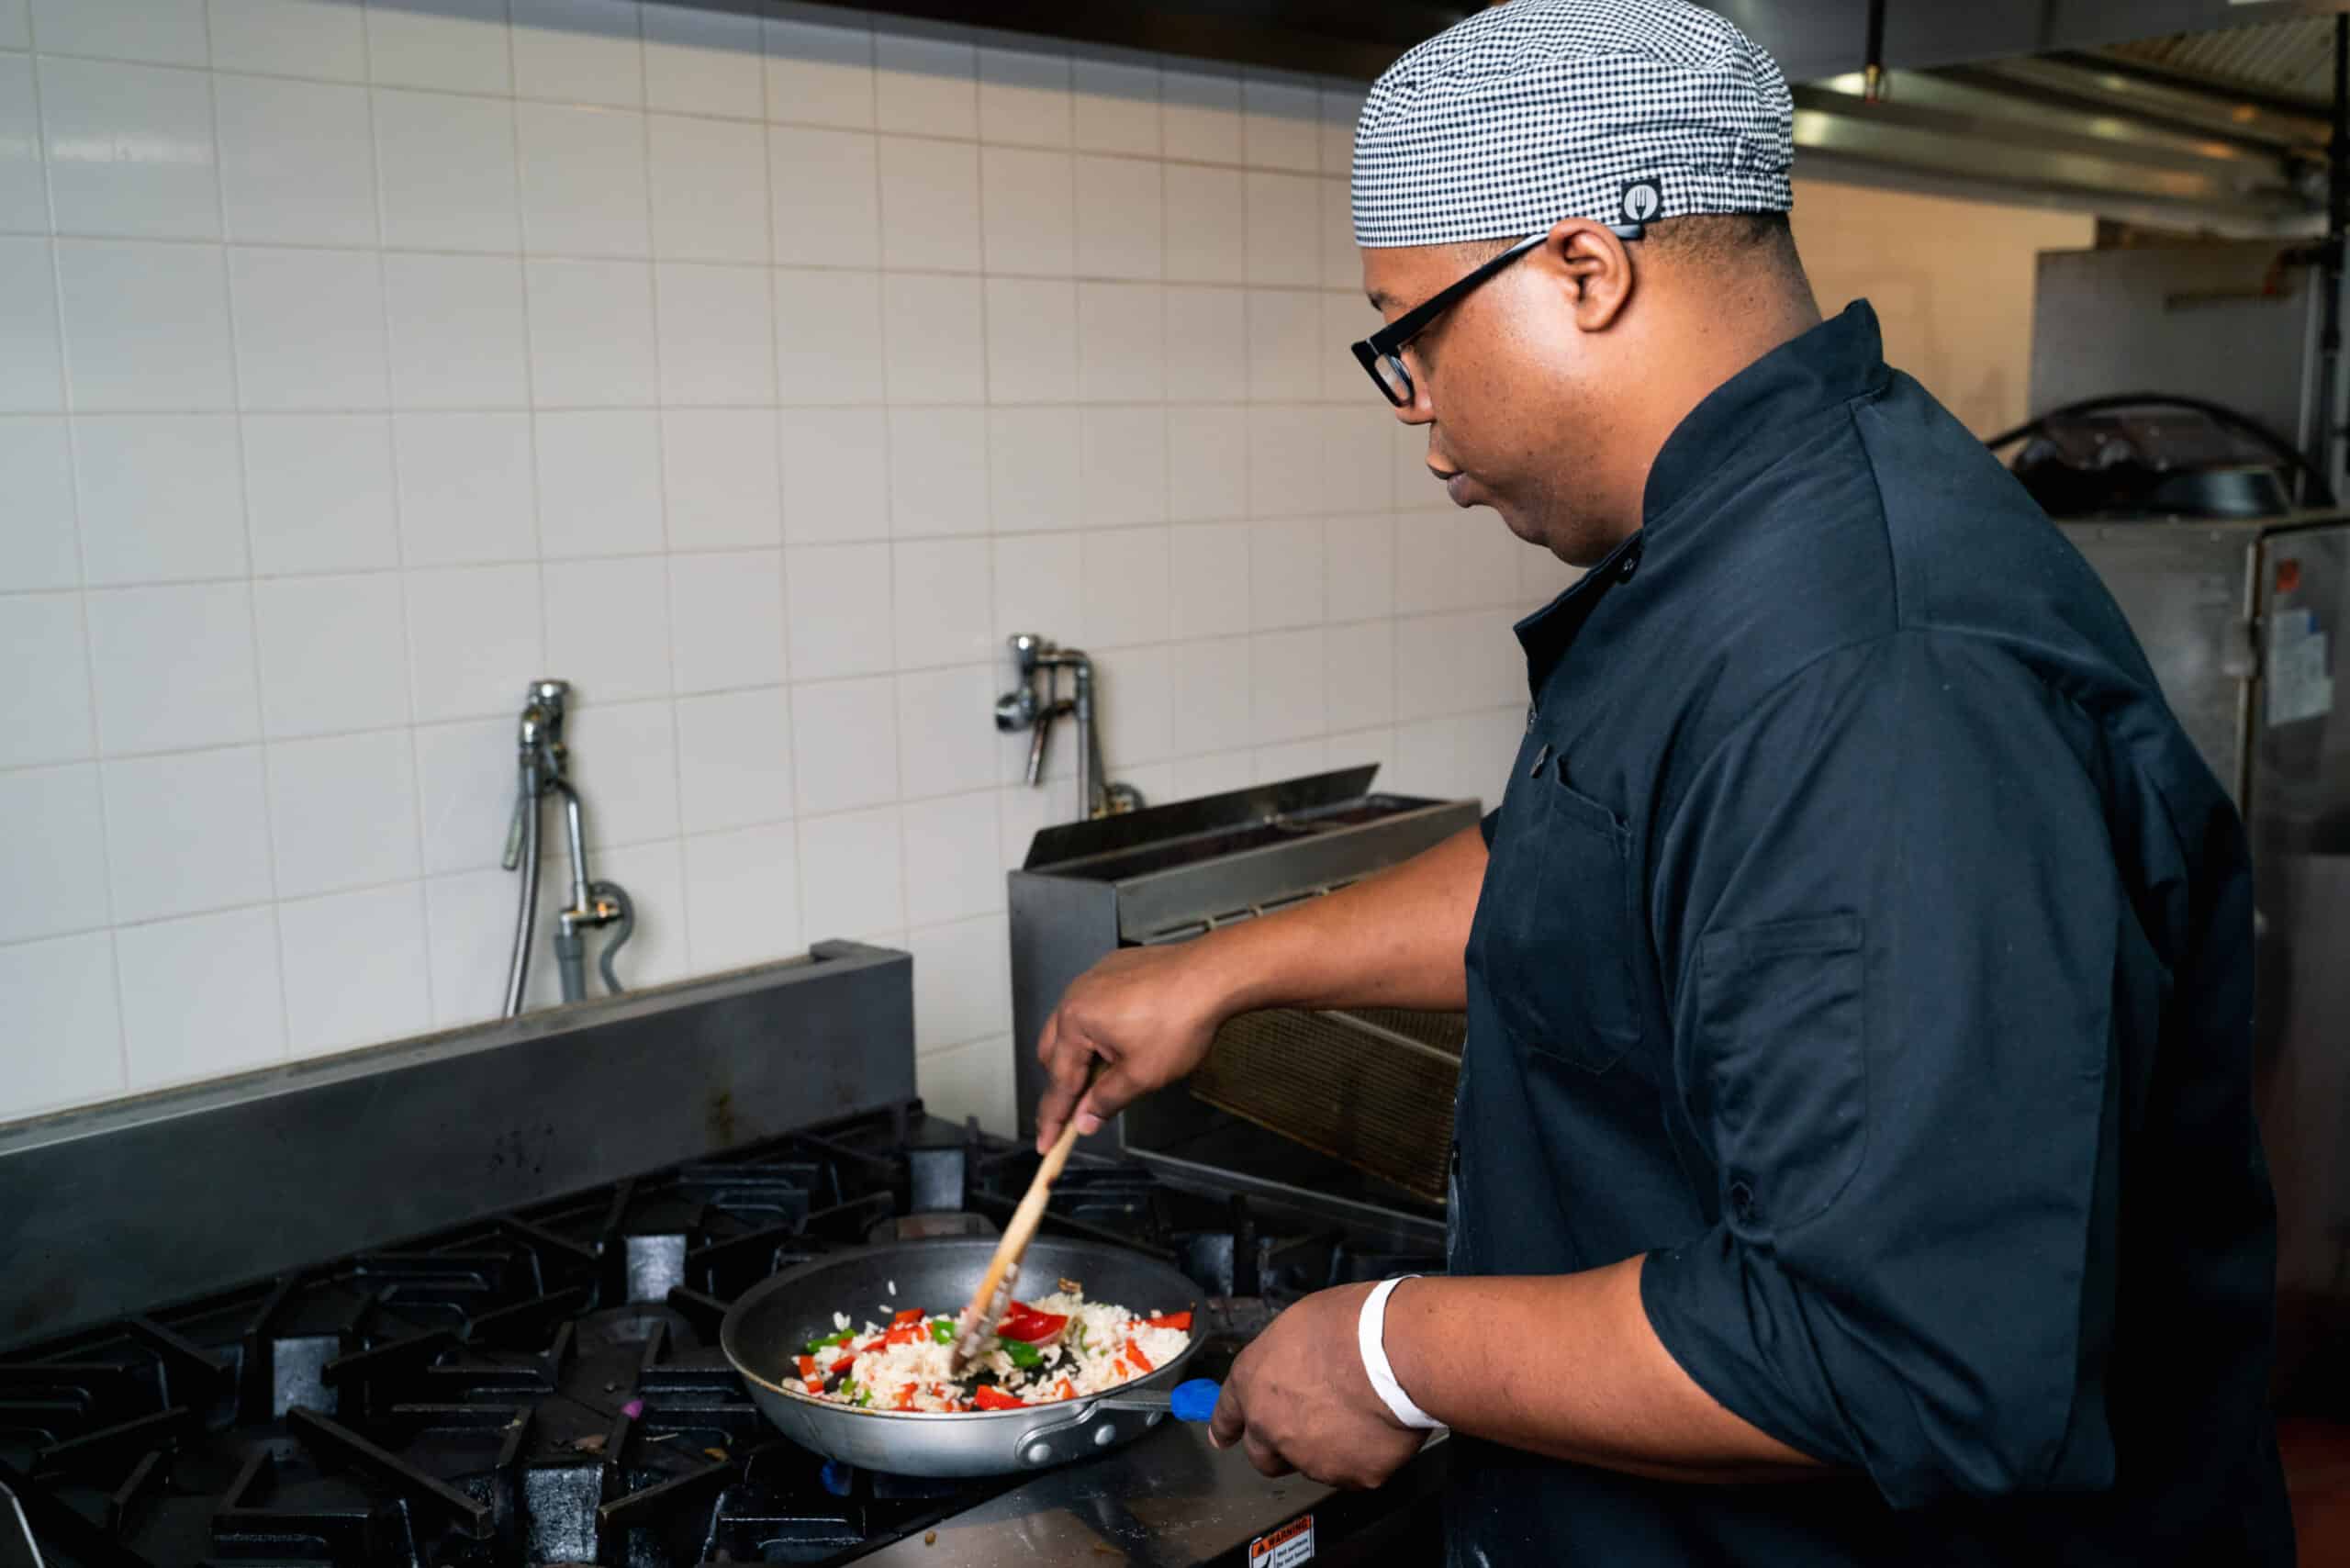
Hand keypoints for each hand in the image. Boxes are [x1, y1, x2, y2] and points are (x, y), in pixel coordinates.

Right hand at [1033, 941, 1234, 1151]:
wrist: (1212, 975)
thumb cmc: (1180, 1018)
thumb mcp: (1142, 1075)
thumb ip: (1106, 1101)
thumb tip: (1086, 1119)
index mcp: (1075, 1021)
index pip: (1058, 1082)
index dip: (1053, 1118)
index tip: (1047, 1142)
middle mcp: (1077, 995)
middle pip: (1055, 1051)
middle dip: (1065, 1083)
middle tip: (1082, 1110)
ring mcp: (1095, 979)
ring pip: (1074, 1026)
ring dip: (1083, 1055)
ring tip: (1110, 1074)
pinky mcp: (1114, 969)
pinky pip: (1094, 1005)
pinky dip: (1100, 1029)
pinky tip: (1125, 1040)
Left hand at [1207, 1282, 1428, 1489]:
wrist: (1394, 1353)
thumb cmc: (1351, 1325)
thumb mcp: (1300, 1323)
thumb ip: (1286, 1358)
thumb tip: (1295, 1366)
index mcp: (1254, 1383)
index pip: (1227, 1414)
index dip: (1226, 1427)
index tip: (1223, 1437)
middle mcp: (1272, 1427)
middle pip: (1263, 1456)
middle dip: (1278, 1449)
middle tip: (1308, 1428)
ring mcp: (1311, 1458)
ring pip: (1312, 1465)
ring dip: (1327, 1448)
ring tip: (1357, 1413)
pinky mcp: (1352, 1476)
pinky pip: (1356, 1472)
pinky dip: (1364, 1457)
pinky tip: (1379, 1427)